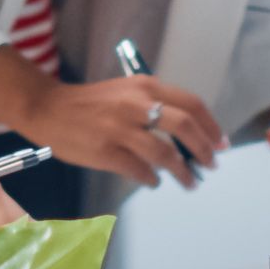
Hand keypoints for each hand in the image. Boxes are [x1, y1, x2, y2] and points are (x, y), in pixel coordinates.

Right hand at [2, 70, 220, 188]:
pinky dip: (152, 179)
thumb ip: (155, 106)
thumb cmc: (91, 103)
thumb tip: (190, 135)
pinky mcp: (106, 151)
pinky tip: (154, 181)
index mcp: (145, 86)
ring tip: (189, 182)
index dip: (212, 127)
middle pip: (185, 128)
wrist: (48, 108)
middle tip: (211, 165)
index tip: (221, 144)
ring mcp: (120, 129)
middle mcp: (137, 104)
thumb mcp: (127, 92)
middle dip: (204, 150)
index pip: (192, 105)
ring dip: (183, 173)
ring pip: (165, 154)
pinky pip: (140, 171)